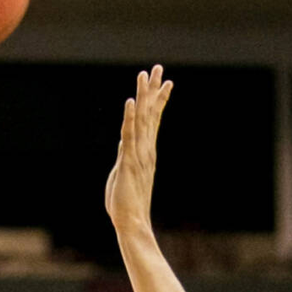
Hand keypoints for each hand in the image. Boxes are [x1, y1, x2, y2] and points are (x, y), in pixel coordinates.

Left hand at [106, 64, 172, 235]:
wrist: (131, 223)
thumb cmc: (126, 205)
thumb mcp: (124, 173)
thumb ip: (126, 154)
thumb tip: (125, 141)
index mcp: (146, 152)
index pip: (154, 120)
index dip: (159, 100)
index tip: (166, 82)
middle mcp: (146, 149)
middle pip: (151, 114)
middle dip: (154, 90)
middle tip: (158, 67)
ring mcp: (138, 155)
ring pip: (142, 119)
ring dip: (143, 96)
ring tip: (144, 75)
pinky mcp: (128, 162)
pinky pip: (129, 136)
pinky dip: (130, 118)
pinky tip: (131, 102)